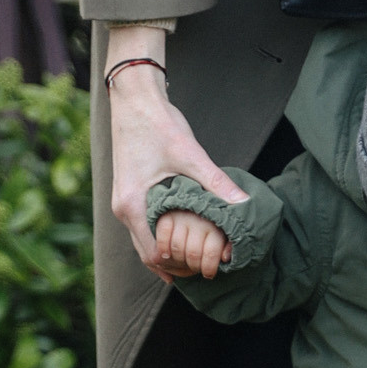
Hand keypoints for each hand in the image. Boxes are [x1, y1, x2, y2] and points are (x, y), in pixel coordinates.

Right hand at [106, 41, 247, 274]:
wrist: (134, 99)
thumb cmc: (158, 124)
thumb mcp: (190, 154)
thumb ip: (215, 182)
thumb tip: (243, 204)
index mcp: (133, 205)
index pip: (153, 253)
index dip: (179, 265)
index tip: (204, 265)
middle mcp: (122, 209)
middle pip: (146, 252)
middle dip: (174, 263)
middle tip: (204, 268)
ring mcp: (123, 201)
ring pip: (144, 239)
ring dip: (167, 249)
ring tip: (197, 256)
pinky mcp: (128, 192)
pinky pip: (143, 225)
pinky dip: (160, 234)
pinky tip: (183, 234)